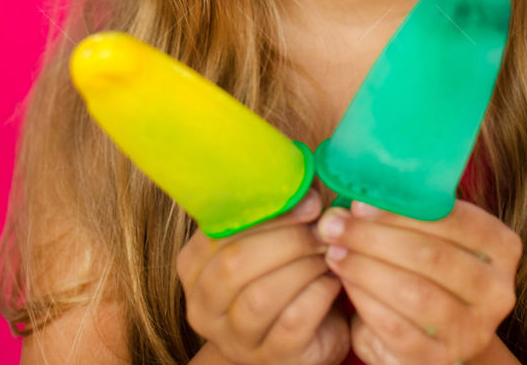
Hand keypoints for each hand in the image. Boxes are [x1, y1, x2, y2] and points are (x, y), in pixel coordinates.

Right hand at [177, 188, 350, 364]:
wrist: (301, 335)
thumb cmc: (283, 273)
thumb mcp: (269, 239)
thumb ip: (275, 209)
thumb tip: (304, 179)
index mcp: (194, 266)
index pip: (220, 233)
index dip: (268, 213)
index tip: (308, 201)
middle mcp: (203, 306)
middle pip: (235, 264)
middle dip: (287, 239)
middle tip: (322, 228)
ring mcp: (235, 339)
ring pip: (261, 296)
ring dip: (304, 266)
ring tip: (328, 252)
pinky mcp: (272, 359)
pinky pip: (292, 322)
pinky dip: (318, 294)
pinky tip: (333, 281)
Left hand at [314, 198, 521, 364]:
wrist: (447, 330)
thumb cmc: (434, 266)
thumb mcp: (435, 234)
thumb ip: (408, 213)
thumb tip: (354, 202)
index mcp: (502, 247)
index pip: (455, 220)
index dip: (403, 211)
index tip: (360, 204)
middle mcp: (497, 291)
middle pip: (431, 256)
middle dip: (374, 238)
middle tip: (335, 225)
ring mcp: (472, 330)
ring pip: (413, 293)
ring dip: (365, 269)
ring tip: (335, 252)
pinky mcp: (441, 359)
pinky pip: (397, 328)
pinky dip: (366, 301)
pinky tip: (346, 282)